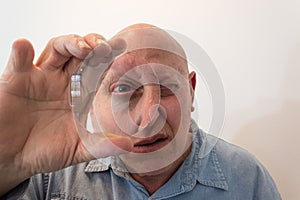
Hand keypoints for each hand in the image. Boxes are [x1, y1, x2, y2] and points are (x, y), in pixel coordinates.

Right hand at [0, 34, 131, 194]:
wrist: (12, 158)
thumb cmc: (45, 150)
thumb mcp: (77, 149)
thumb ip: (101, 146)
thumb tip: (128, 144)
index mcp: (81, 93)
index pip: (99, 69)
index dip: (110, 59)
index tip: (123, 50)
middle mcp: (63, 80)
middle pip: (81, 53)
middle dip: (94, 45)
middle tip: (105, 48)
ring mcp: (41, 78)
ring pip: (56, 49)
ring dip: (70, 43)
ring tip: (82, 48)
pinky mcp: (17, 80)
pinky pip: (19, 61)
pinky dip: (22, 52)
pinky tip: (25, 48)